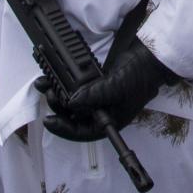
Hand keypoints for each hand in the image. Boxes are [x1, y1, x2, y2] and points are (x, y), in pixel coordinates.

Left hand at [38, 41, 178, 142]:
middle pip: (72, 117)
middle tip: (51, 94)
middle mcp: (100, 114)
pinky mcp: (93, 87)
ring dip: (58, 93)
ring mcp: (96, 100)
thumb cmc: (138, 80)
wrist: (146, 61)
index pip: (81, 132)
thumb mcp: (115, 89)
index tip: (49, 120)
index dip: (63, 129)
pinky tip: (53, 77)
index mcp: (107, 123)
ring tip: (47, 84)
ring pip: (71, 102)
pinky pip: (74, 89)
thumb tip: (71, 102)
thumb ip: (92, 96)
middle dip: (58, 107)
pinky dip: (64, 83)